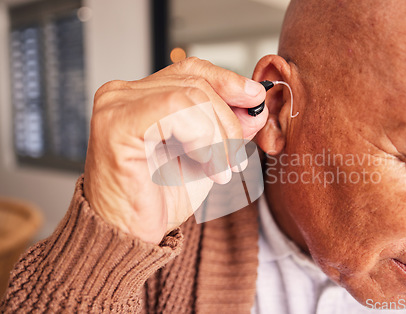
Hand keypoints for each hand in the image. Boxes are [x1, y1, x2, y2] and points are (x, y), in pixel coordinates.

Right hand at [83, 57, 267, 242]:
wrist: (131, 238)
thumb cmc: (161, 199)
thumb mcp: (208, 156)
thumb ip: (228, 127)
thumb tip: (256, 102)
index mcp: (142, 97)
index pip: (191, 71)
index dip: (228, 81)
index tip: (256, 100)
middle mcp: (123, 94)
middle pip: (196, 83)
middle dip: (229, 122)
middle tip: (236, 160)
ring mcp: (116, 106)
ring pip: (190, 95)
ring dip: (218, 136)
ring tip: (220, 170)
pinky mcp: (116, 124)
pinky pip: (173, 108)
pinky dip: (201, 136)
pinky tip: (204, 165)